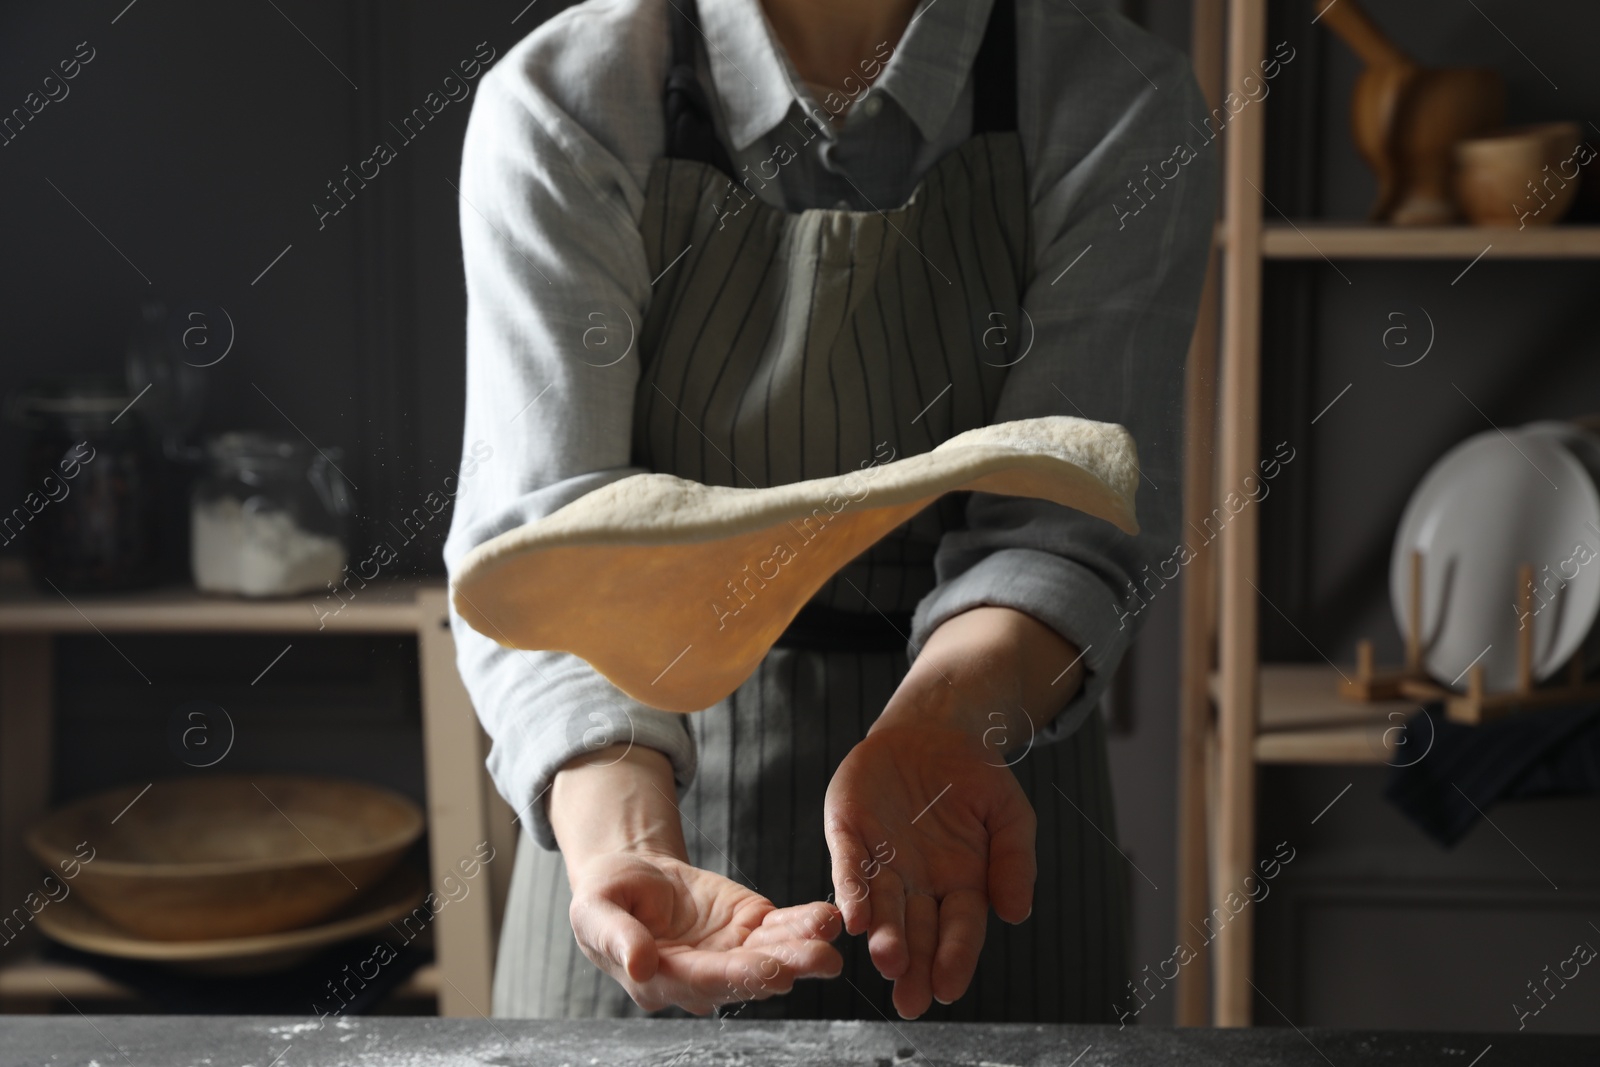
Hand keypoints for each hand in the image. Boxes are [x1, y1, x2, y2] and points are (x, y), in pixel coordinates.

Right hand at [567, 850, 843, 1013]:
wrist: (631, 876)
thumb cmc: (606, 896)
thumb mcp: (595, 910)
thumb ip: (616, 937)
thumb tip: (638, 966)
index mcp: (662, 980)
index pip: (703, 982)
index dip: (738, 977)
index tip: (771, 971)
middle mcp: (704, 976)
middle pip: (748, 975)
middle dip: (786, 966)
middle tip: (822, 959)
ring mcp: (730, 953)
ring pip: (771, 954)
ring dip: (804, 947)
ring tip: (831, 933)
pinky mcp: (749, 928)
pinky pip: (780, 928)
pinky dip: (803, 923)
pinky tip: (826, 917)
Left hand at [824, 720, 1033, 1017]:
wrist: (932, 730)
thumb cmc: (974, 777)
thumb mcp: (1009, 814)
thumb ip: (1015, 862)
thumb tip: (1017, 915)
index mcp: (960, 884)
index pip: (959, 929)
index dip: (954, 959)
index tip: (947, 989)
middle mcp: (918, 883)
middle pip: (917, 931)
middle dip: (913, 965)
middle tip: (909, 999)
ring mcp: (882, 861)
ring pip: (881, 906)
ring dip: (883, 934)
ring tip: (887, 961)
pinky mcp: (849, 835)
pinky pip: (848, 867)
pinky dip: (851, 891)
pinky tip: (852, 917)